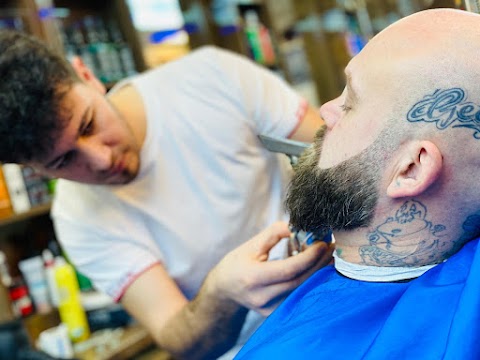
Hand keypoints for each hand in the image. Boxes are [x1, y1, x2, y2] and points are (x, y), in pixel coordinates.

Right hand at [206, 222, 333, 315]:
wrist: (225, 288)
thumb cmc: (237, 262)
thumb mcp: (252, 244)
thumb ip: (275, 233)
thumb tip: (298, 226)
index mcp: (253, 278)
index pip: (289, 269)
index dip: (309, 257)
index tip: (323, 243)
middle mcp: (262, 296)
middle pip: (299, 281)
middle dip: (319, 263)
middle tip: (332, 247)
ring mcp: (269, 308)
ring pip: (301, 290)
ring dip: (317, 272)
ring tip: (328, 256)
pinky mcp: (274, 313)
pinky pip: (297, 296)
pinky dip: (309, 281)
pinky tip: (316, 268)